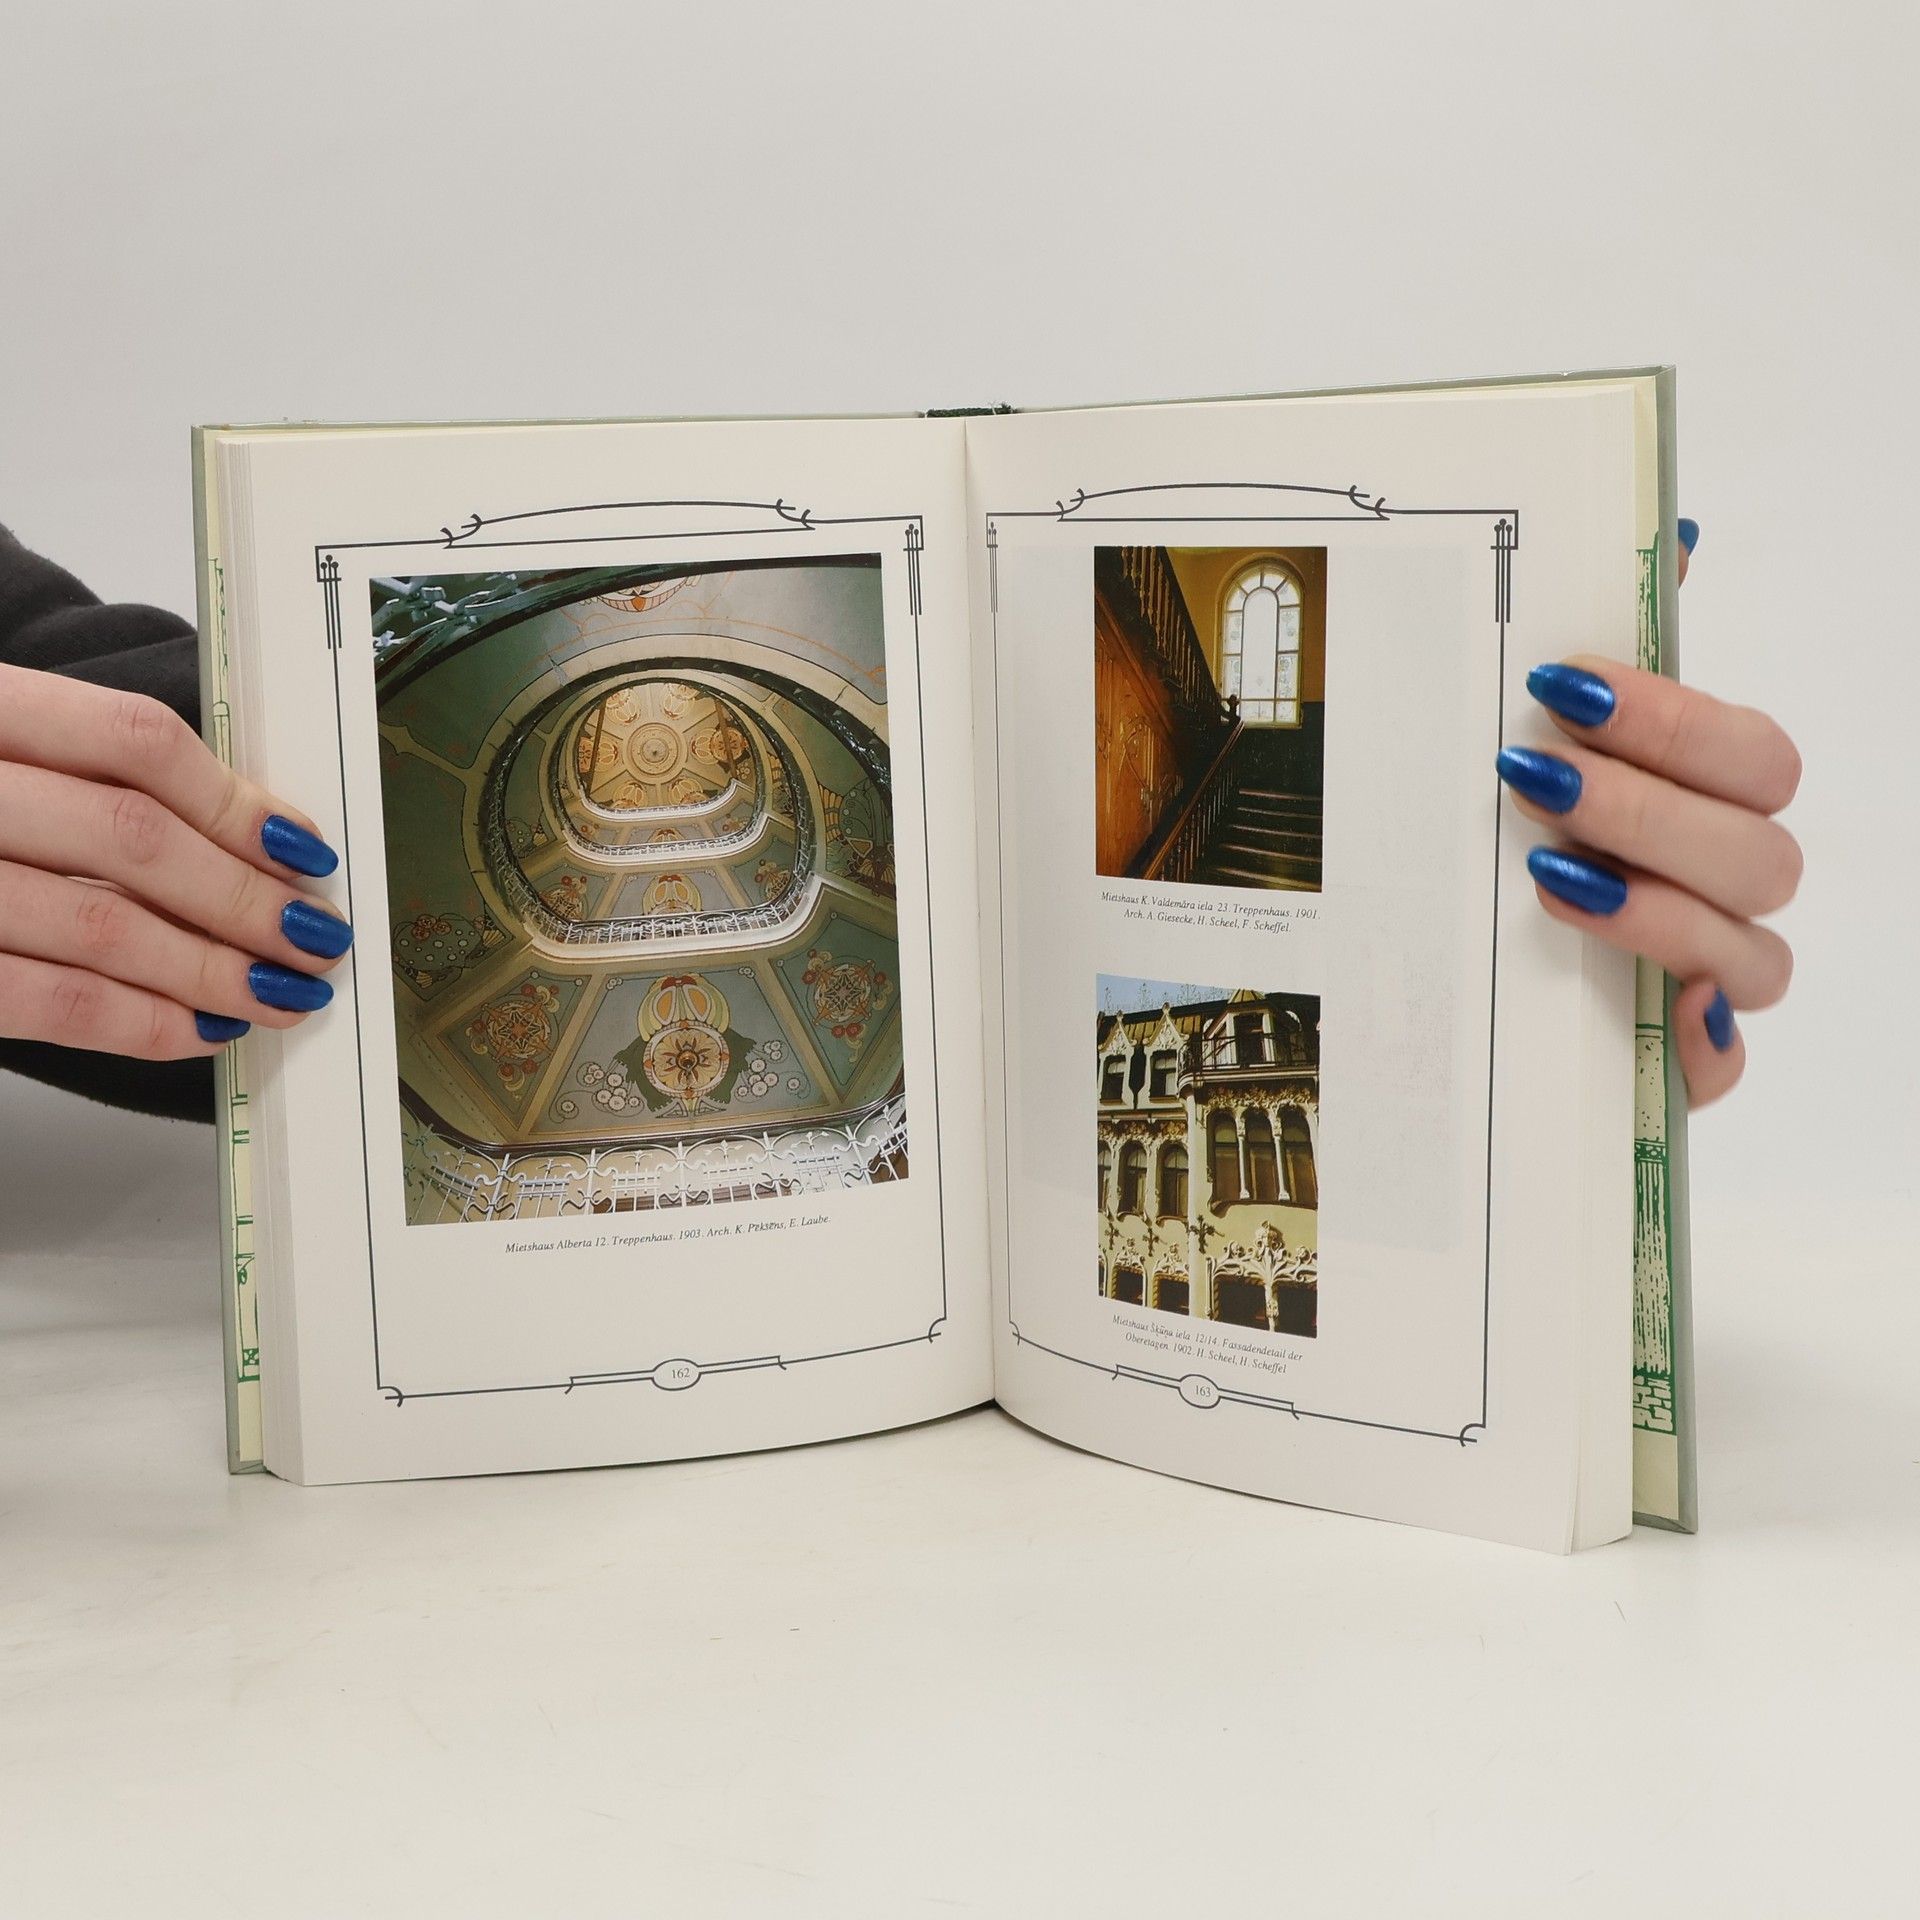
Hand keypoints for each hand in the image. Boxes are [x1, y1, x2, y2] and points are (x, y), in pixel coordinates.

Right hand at [0, 665, 350, 1060]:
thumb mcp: (3, 744)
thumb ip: (94, 773)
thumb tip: (253, 835)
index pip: (133, 742)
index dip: (236, 802)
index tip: (304, 850)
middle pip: (132, 839)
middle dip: (245, 899)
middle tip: (315, 937)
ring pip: (101, 927)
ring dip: (213, 969)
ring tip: (281, 990)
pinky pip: (50, 1003)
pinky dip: (142, 1023)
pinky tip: (202, 1026)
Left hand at [1496, 524, 1800, 1108]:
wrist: (1435, 972)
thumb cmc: (1509, 832)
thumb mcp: (1535, 741)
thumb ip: (1612, 649)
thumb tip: (1675, 533)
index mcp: (1709, 804)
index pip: (1752, 757)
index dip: (1672, 721)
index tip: (1561, 686)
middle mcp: (1725, 889)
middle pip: (1760, 852)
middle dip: (1647, 808)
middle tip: (1533, 779)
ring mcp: (1710, 980)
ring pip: (1755, 953)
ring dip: (1657, 909)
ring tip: (1547, 875)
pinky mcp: (1679, 1064)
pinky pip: (1723, 1067)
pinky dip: (1701, 1045)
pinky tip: (1660, 1006)